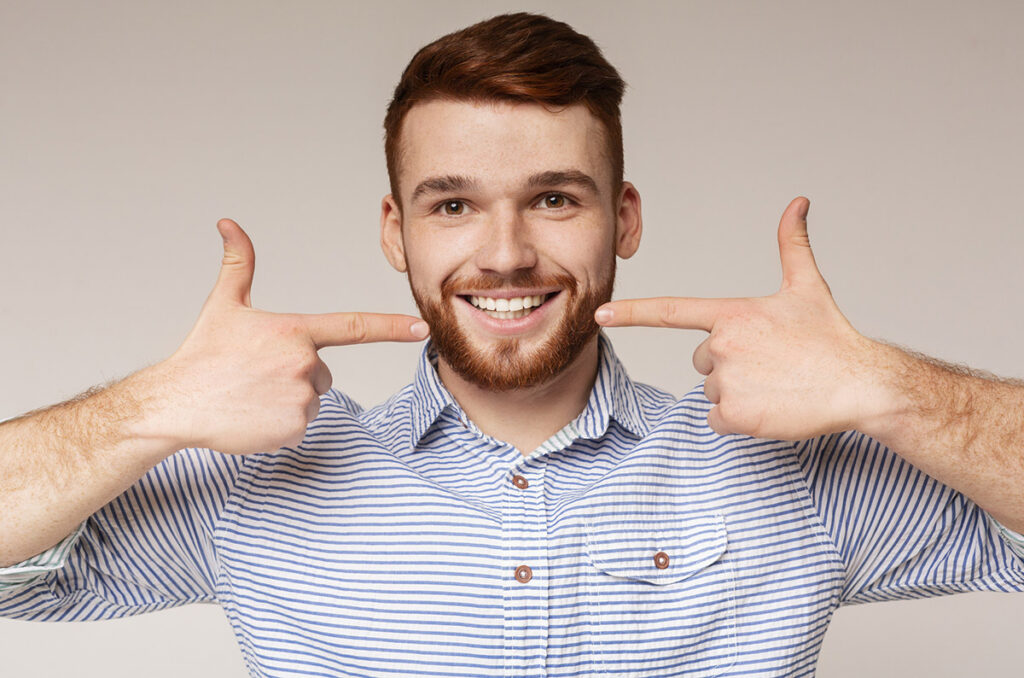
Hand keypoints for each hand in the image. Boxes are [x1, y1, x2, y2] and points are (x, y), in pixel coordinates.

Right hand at [154, 219, 427, 453]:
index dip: (392, 326)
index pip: (354, 326)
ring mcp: (300, 398)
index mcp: (295, 331)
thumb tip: (228, 224)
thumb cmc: (202, 354)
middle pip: (323, 371)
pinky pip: (301, 423)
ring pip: (312, 398)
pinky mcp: (294, 427)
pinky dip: (281, 423)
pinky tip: (254, 414)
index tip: (422, 328)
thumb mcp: (223, 304)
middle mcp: (304, 363)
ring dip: (288, 398)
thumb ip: (238, 263)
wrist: (176, 403)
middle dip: (297, 374)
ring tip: (252, 394)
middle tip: (257, 374)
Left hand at [595, 197, 885, 440]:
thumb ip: (792, 244)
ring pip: (712, 391)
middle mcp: (722, 346)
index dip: (633, 313)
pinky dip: (739, 419)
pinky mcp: (735, 415)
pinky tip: (770, 407)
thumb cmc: (831, 336)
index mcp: (732, 315)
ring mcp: (726, 381)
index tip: (601, 315)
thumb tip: (798, 202)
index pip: (671, 311)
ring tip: (775, 384)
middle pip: (701, 362)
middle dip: (728, 365)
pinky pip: (717, 420)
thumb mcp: (808, 286)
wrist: (860, 383)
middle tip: (769, 364)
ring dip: (737, 392)